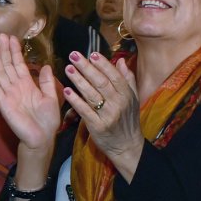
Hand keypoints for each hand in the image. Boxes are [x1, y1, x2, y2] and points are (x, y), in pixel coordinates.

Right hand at [0, 34, 60, 153]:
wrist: (41, 138)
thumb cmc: (48, 120)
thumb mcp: (51, 97)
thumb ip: (46, 82)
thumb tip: (46, 66)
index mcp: (28, 84)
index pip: (19, 64)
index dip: (15, 52)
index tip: (12, 38)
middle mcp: (16, 87)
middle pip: (8, 65)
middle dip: (5, 51)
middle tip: (1, 35)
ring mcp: (9, 94)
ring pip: (1, 73)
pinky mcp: (4, 103)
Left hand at [63, 51, 143, 180]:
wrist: (126, 146)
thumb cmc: (127, 120)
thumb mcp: (133, 99)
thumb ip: (127, 79)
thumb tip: (120, 60)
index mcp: (127, 95)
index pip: (114, 76)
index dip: (103, 64)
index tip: (92, 54)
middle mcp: (118, 104)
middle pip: (101, 82)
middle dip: (86, 68)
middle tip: (74, 56)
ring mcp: (108, 115)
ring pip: (92, 95)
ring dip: (79, 81)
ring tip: (68, 69)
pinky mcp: (97, 127)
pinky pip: (85, 111)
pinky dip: (76, 101)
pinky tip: (67, 91)